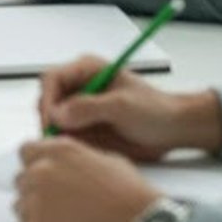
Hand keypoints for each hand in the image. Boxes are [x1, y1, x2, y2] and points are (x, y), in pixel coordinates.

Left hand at [15, 137, 160, 221]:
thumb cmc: (130, 194)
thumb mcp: (103, 158)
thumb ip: (75, 156)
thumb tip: (65, 160)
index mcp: (58, 150)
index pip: (26, 151)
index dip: (36, 163)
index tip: (43, 173)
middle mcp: (42, 170)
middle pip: (21, 178)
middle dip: (36, 188)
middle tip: (57, 201)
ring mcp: (38, 199)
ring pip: (20, 203)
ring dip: (35, 210)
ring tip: (61, 219)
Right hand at [38, 58, 221, 160]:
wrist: (174, 130)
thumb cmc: (154, 111)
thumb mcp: (122, 106)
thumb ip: (89, 107)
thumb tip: (59, 113)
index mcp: (86, 70)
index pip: (52, 79)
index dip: (47, 99)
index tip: (51, 121)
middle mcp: (80, 87)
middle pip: (48, 99)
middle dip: (49, 119)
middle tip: (57, 139)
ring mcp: (82, 108)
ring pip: (54, 120)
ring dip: (58, 134)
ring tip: (72, 147)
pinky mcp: (86, 127)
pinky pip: (67, 135)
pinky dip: (68, 144)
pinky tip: (80, 152)